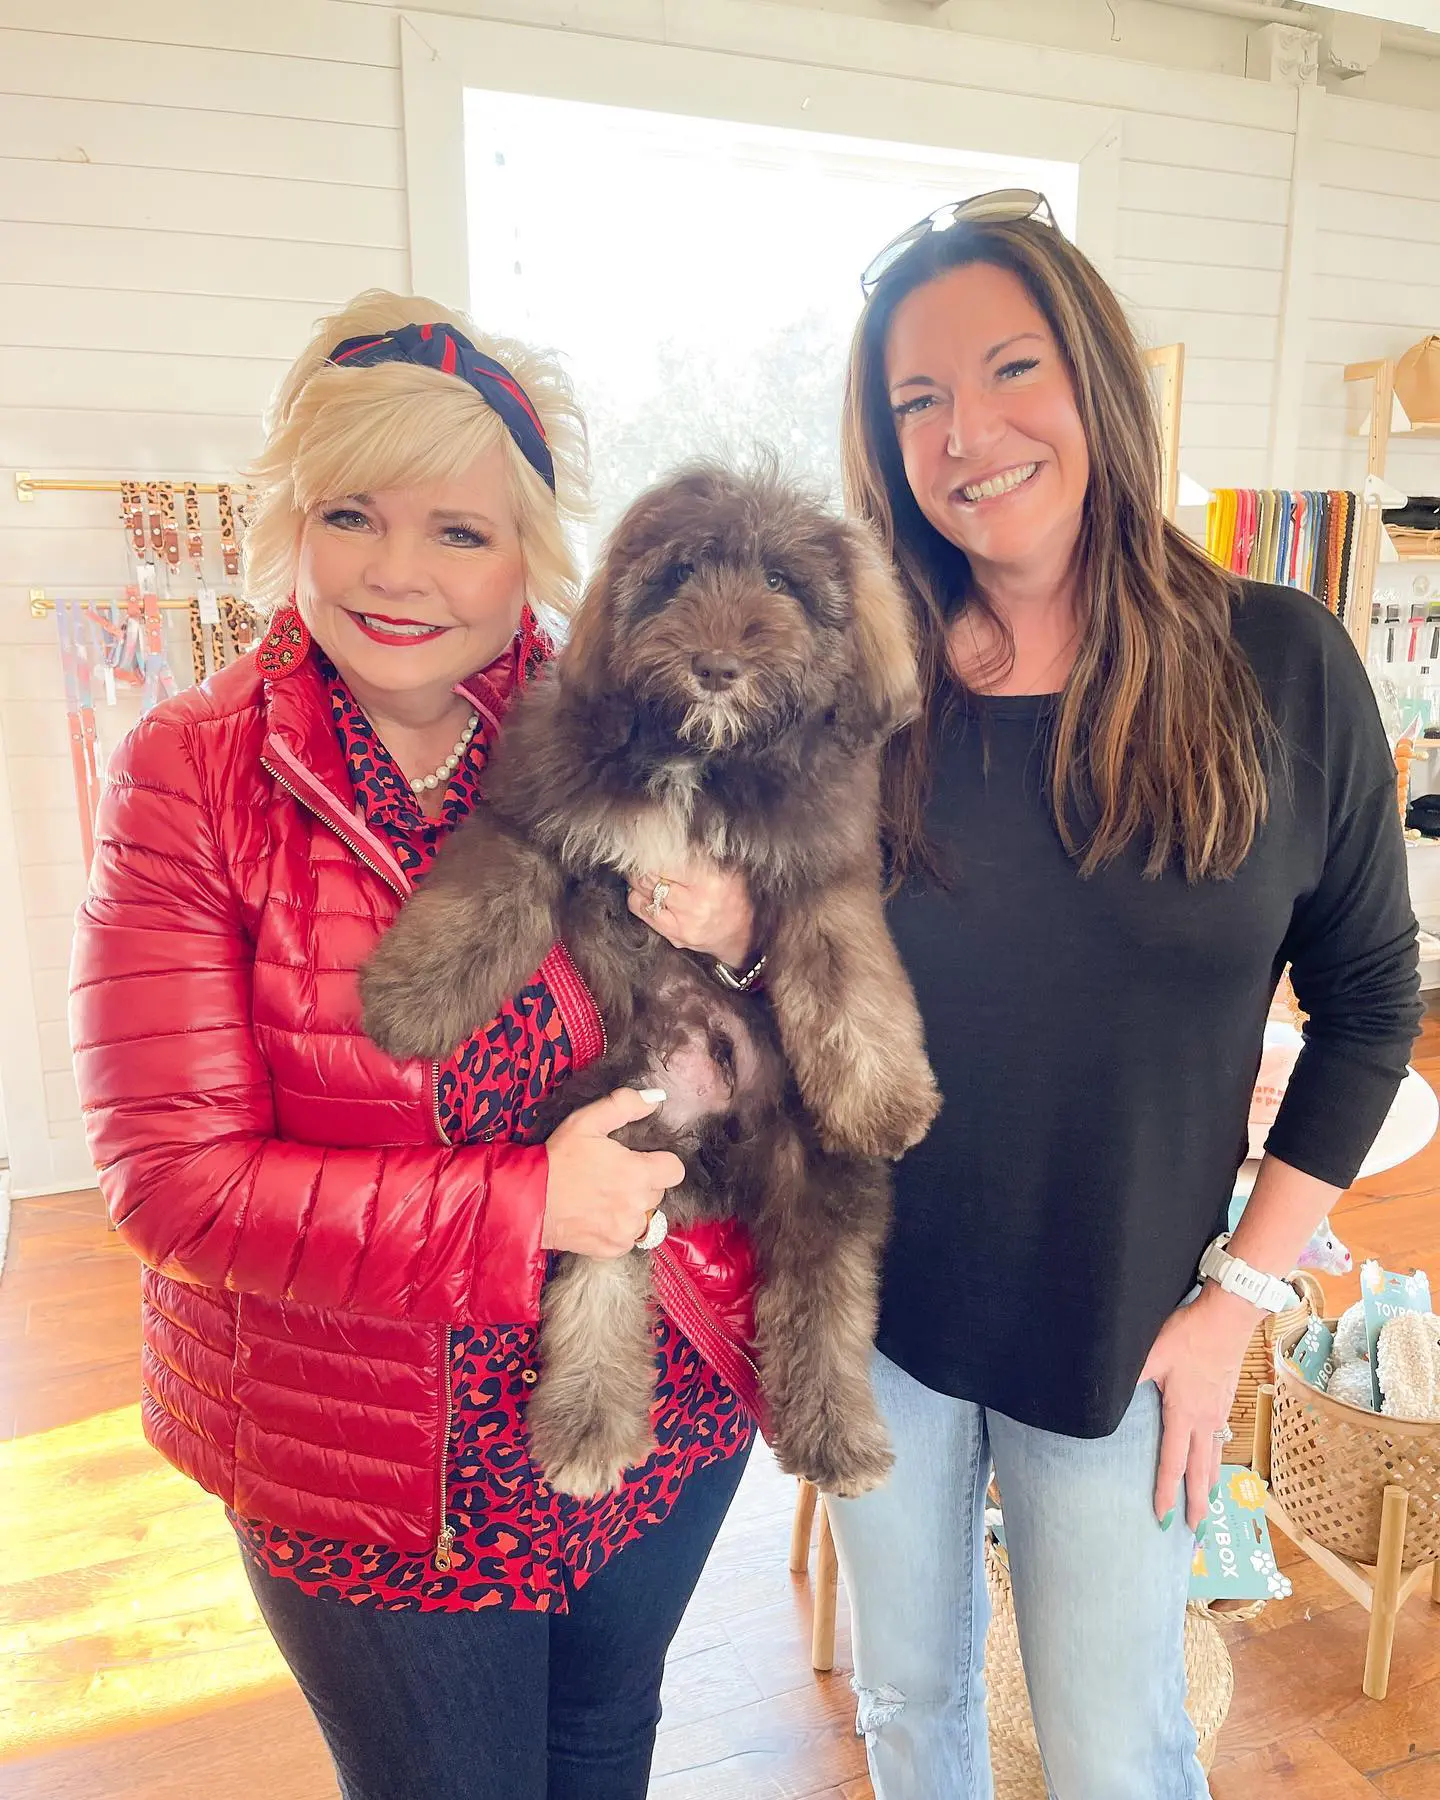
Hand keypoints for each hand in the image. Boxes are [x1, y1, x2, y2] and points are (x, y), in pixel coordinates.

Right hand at [541, 1088, 684, 1258]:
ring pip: (647, 1218)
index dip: (661, 1162)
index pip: (675, 1170)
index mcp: (638, 1174)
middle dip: (643, 1183)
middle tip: (615, 1176)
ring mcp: (626, 1231)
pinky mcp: (613, 1249)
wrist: (528, 1202)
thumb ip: (625, 1105)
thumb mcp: (586, 1121)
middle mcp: (637, 1206)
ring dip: (633, 1208)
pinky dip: (619, 1229)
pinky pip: (630, 1238)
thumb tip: (656, 1098)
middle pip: (659, 1193)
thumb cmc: (557, 1159)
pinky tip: (599, 1216)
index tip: (643, 1160)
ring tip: (608, 1198)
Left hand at [628, 858, 754, 968]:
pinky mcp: (675, 936)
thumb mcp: (726, 867)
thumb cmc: (735, 895)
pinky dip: (638, 899)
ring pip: (641, 894)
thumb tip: (669, 836)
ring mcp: (684, 923)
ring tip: (642, 875)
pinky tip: (645, 893)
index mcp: (710, 880)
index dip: (652, 852)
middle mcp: (696, 903)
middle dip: (641, 865)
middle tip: (640, 859)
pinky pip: (642, 912)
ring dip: (637, 882)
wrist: (744, 933)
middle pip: (650, 877)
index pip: (666, 861)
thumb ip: (699, 852)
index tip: (648, 846)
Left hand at [1139, 1285, 1256, 1531]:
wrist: (1229, 1317)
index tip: (1163, 1519)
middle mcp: (1204, 1421)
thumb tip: (1105, 1393)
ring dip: (1210, 1489)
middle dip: (1197, 1506)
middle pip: (1201, 1473)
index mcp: (1183, 1414)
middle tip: (1195, 1535)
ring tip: (1208, 1510)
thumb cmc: (1188, 1335)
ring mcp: (1219, 1413)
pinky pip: (1221, 1443)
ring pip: (1214, 1460)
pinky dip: (1217, 1463)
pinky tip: (1214, 1465)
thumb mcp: (1151, 1354)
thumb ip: (1129, 1376)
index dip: (1166, 1492)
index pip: (1172, 1463)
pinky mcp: (1226, 1402)